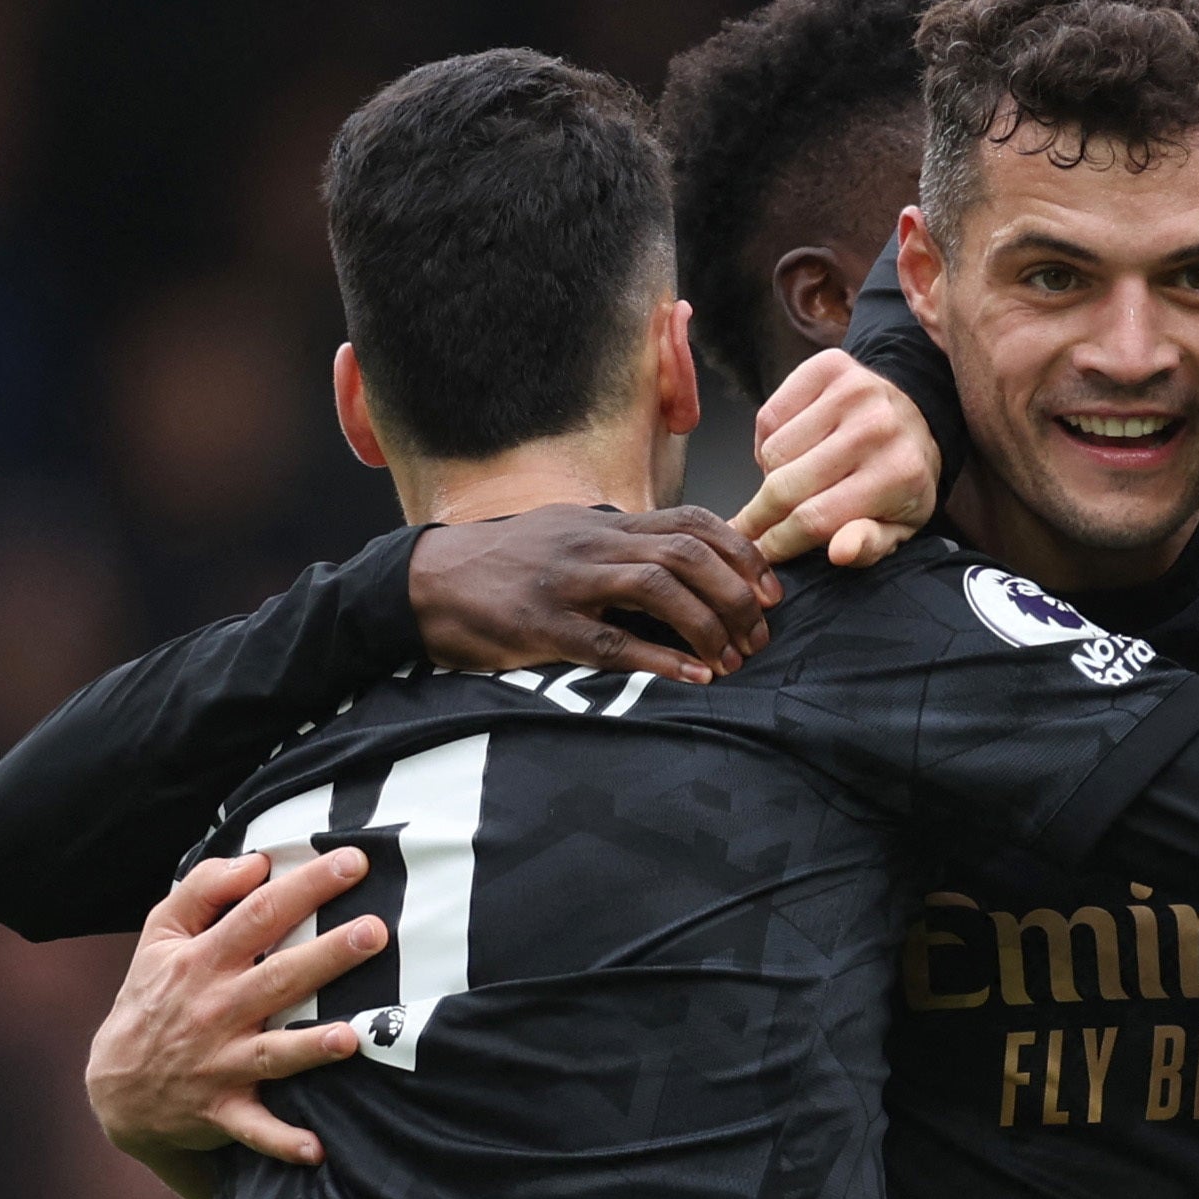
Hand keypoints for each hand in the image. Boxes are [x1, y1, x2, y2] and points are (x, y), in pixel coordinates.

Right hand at [85, 851, 384, 1198]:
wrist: (115, 1085)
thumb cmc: (152, 997)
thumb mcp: (159, 936)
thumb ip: (202, 889)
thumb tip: (255, 860)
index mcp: (202, 962)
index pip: (259, 915)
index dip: (305, 885)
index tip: (353, 861)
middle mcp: (215, 1011)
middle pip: (279, 978)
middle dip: (327, 956)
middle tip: (375, 931)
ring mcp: (220, 1064)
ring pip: (273, 1054)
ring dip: (312, 1048)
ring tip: (352, 1036)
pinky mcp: (223, 1111)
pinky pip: (256, 1130)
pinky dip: (282, 1143)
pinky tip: (317, 1149)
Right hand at [412, 503, 780, 680]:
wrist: (429, 582)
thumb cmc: (506, 564)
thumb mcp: (569, 536)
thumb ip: (623, 546)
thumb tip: (687, 562)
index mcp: (604, 524)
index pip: (692, 522)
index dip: (742, 555)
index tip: (769, 591)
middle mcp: (593, 545)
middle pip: (687, 554)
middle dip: (736, 595)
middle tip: (759, 634)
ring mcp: (568, 584)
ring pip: (659, 590)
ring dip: (708, 626)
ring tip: (733, 658)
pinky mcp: (544, 627)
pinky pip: (614, 641)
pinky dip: (663, 659)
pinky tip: (696, 676)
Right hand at [732, 349, 941, 565]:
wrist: (919, 414)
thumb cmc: (902, 479)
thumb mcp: (899, 526)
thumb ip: (870, 545)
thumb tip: (839, 552)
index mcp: (896, 474)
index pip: (815, 518)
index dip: (778, 542)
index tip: (759, 554)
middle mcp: (875, 428)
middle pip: (785, 486)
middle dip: (759, 516)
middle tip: (749, 528)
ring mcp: (851, 391)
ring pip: (772, 452)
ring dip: (770, 476)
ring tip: (790, 481)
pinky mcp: (827, 367)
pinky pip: (769, 416)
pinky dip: (768, 441)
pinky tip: (790, 451)